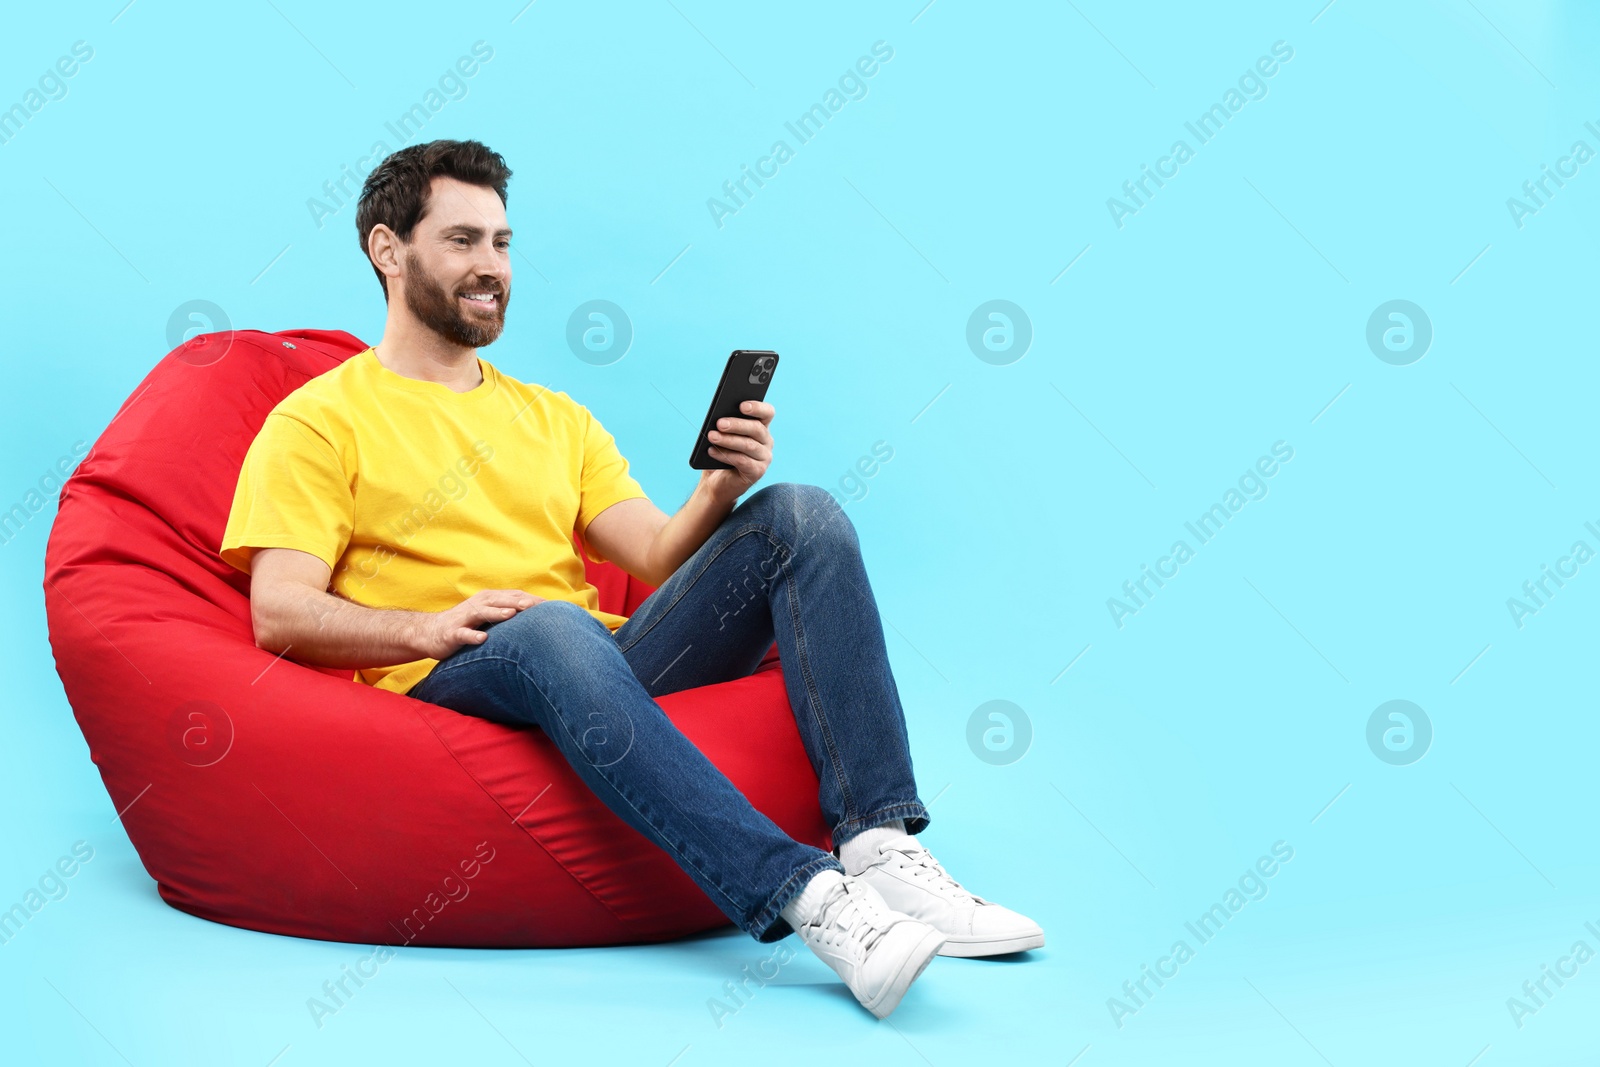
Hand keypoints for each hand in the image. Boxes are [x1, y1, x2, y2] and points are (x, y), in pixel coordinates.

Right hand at [412, 589, 544, 658]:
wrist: (429, 632)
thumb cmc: (466, 625)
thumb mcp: (488, 616)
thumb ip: (508, 613)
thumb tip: (537, 617)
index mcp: (489, 600)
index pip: (514, 597)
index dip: (532, 601)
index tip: (552, 607)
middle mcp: (478, 605)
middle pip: (501, 601)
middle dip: (519, 602)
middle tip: (538, 606)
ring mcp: (464, 618)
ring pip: (482, 613)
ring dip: (497, 612)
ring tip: (512, 614)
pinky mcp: (452, 633)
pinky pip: (463, 634)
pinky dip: (472, 636)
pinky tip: (482, 639)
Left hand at [701, 399, 774, 503]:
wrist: (717, 482)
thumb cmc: (720, 453)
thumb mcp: (723, 435)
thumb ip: (726, 425)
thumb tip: (720, 418)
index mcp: (761, 427)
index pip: (767, 413)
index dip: (757, 407)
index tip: (742, 405)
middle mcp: (766, 441)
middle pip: (756, 428)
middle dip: (737, 424)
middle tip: (719, 423)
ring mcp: (764, 457)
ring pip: (748, 445)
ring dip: (728, 440)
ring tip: (711, 436)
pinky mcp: (758, 472)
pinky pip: (743, 461)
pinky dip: (726, 455)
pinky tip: (712, 451)